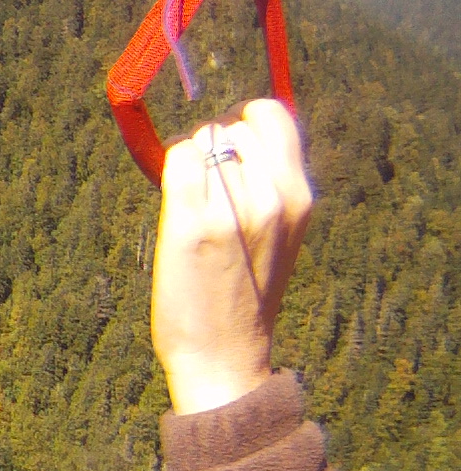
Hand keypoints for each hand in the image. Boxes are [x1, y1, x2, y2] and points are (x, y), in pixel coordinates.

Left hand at [152, 98, 312, 415]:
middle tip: (207, 185)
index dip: (245, 123)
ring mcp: (232, 211)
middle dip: (213, 145)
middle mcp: (272, 198)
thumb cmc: (244, 292)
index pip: (272, 117)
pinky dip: (171, 168)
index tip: (231, 150)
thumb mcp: (280, 234)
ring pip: (201, 141)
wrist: (225, 354)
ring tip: (193, 202)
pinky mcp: (192, 225)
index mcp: (300, 198)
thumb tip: (233, 135)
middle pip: (230, 127)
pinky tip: (174, 198)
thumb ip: (270, 185)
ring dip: (190, 161)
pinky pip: (178, 160)